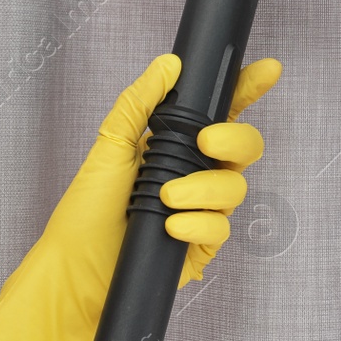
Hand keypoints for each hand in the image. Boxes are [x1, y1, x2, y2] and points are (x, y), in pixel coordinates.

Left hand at [0, 54, 279, 340]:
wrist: (74, 276)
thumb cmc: (83, 215)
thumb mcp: (107, 148)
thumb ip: (139, 103)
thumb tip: (169, 64)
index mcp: (174, 146)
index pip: (220, 111)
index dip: (248, 88)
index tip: (267, 69)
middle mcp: (194, 176)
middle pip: (244, 147)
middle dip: (234, 139)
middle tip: (206, 141)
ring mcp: (201, 212)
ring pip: (235, 188)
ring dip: (203, 189)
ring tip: (165, 199)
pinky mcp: (201, 247)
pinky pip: (221, 227)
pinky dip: (197, 223)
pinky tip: (170, 228)